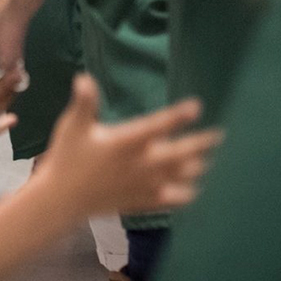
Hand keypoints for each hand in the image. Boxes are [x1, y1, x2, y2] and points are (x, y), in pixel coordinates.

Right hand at [35, 74, 220, 214]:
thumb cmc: (66, 159)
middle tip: (219, 135)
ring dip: (197, 167)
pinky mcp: (142, 202)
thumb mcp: (71, 127)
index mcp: (124, 143)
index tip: (196, 107)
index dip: (178, 117)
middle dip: (201, 143)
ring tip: (209, 158)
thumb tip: (83, 77)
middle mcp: (140, 165)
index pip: (156, 127)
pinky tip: (194, 188)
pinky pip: (174, 200)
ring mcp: (144, 186)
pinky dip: (188, 193)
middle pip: (180, 154)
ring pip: (181, 177)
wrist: (61, 199)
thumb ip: (83, 103)